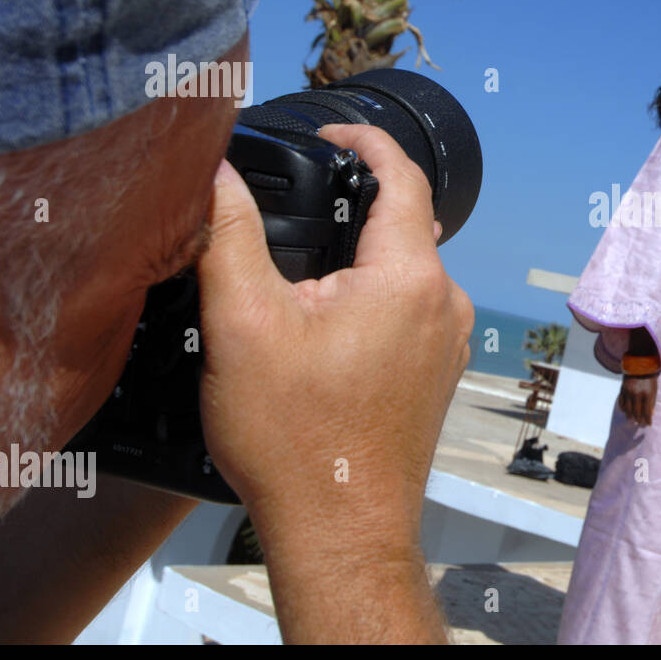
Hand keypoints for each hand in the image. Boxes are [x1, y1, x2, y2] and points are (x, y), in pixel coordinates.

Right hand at [196, 123, 472, 640]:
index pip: (404, 175)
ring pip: (407, 271)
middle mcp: (445, 304)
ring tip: (302, 278)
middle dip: (353, 205)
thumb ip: (229, 235)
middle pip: (405, 224)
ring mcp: (448, 343)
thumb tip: (212, 172)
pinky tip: (327, 326)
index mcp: (411, 278)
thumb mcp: (244, 323)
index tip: (330, 130)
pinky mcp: (439, 374)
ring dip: (362, 259)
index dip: (366, 139)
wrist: (342, 530)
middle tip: (297, 207)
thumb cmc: (300, 440)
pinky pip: (411, 311)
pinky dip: (374, 299)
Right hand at [618, 374, 657, 425]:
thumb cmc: (649, 378)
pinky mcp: (622, 390)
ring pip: (628, 409)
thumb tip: (651, 414)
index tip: (648, 424)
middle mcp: (637, 394)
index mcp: (647, 394)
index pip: (646, 411)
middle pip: (636, 412)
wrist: (639, 364)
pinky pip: (621, 402)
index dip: (647, 420)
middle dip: (638, 420)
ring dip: (630, 416)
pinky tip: (625, 411)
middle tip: (640, 424)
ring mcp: (628, 392)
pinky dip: (623, 408)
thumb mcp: (654, 389)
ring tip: (631, 420)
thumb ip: (652, 402)